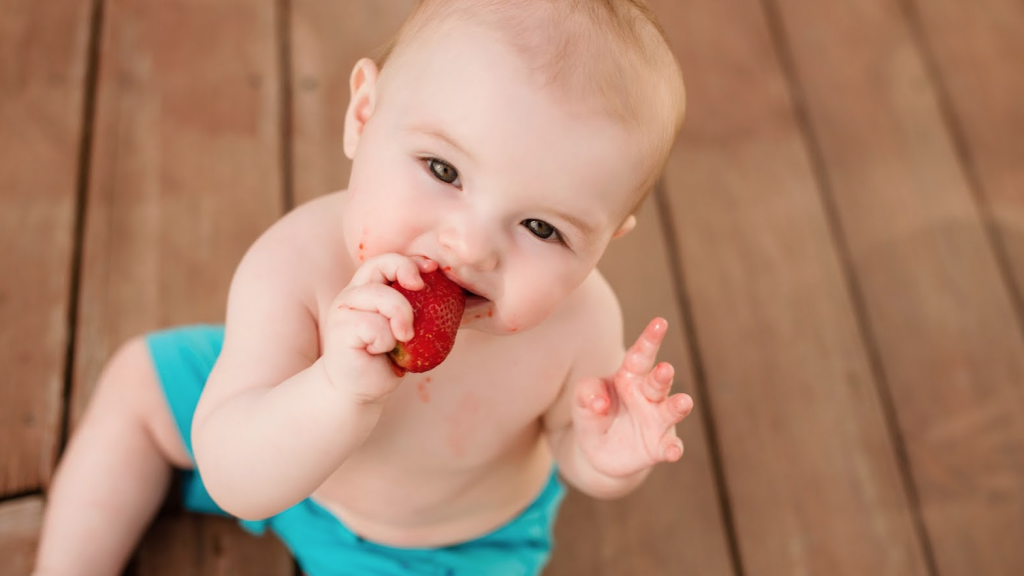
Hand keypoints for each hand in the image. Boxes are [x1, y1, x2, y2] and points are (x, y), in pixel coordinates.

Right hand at [322, 254, 436, 402]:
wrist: (360, 390)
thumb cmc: (386, 359)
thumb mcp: (405, 329)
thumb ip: (416, 309)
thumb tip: (452, 293)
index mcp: (368, 289)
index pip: (387, 260)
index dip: (411, 261)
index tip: (433, 269)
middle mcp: (353, 294)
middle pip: (379, 264)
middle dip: (405, 270)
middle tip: (421, 288)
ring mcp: (344, 310)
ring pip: (381, 296)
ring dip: (400, 317)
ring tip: (403, 338)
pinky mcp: (341, 329)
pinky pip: (375, 326)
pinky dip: (385, 340)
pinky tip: (379, 351)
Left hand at [572, 318, 693, 477]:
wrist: (599, 451)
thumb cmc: (594, 414)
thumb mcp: (583, 401)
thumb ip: (587, 393)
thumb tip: (599, 402)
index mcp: (630, 377)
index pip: (640, 355)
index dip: (650, 339)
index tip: (660, 323)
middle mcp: (649, 396)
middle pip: (658, 381)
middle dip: (662, 375)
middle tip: (665, 368)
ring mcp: (657, 421)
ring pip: (671, 410)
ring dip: (678, 406)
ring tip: (683, 402)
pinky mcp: (659, 446)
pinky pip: (669, 446)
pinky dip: (672, 449)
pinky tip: (673, 452)